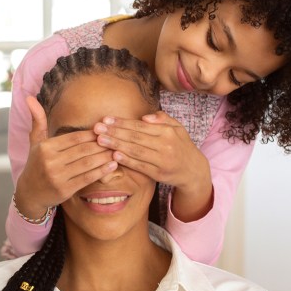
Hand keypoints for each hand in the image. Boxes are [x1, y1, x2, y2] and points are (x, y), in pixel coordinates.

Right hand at [13, 96, 118, 218]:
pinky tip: (113, 165)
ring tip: (118, 151)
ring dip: (105, 156)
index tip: (105, 131)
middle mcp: (51, 161)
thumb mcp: (35, 141)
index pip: (74, 137)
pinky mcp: (65, 190)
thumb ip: (37, 119)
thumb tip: (30, 97)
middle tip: (117, 139)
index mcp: (46, 147)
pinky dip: (102, 171)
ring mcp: (58, 176)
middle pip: (83, 149)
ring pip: (87, 163)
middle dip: (102, 144)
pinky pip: (88, 178)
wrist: (29, 193)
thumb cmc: (36, 164)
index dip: (92, 134)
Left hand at [94, 111, 213, 221]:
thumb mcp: (177, 128)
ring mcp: (162, 160)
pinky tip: (114, 155)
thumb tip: (145, 117)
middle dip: (114, 132)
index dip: (122, 122)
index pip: (140, 126)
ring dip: (116, 145)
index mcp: (167, 132)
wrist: (193, 170)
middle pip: (135, 137)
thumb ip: (162, 119)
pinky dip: (127, 161)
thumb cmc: (181, 146)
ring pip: (135, 151)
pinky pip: (140, 166)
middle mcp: (165, 145)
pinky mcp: (159, 173)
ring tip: (101, 140)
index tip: (106, 119)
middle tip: (97, 128)